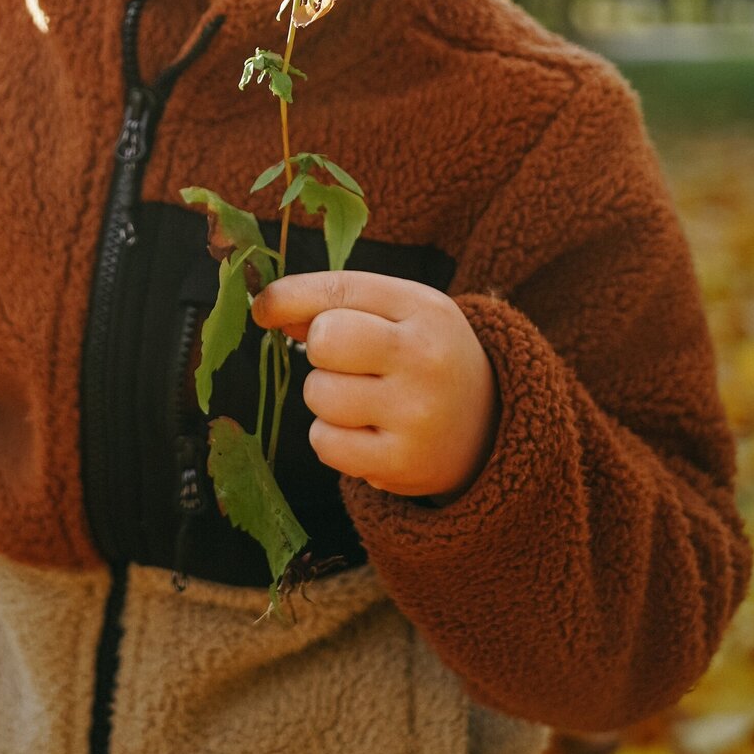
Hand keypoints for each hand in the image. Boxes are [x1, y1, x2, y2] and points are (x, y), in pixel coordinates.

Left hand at [252, 271, 500, 502]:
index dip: (288, 298)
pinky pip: (325, 443)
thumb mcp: (399, 314)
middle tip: (348, 363)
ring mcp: (415, 414)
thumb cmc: (424, 357)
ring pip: (318, 395)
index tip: (264, 309)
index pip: (339, 290)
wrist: (489, 427)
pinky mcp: (401, 463)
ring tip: (364, 400)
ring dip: (326, 398)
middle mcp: (424, 357)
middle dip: (319, 352)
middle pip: (323, 342)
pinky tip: (366, 432)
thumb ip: (337, 303)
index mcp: (424, 308)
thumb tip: (269, 309)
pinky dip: (332, 438)